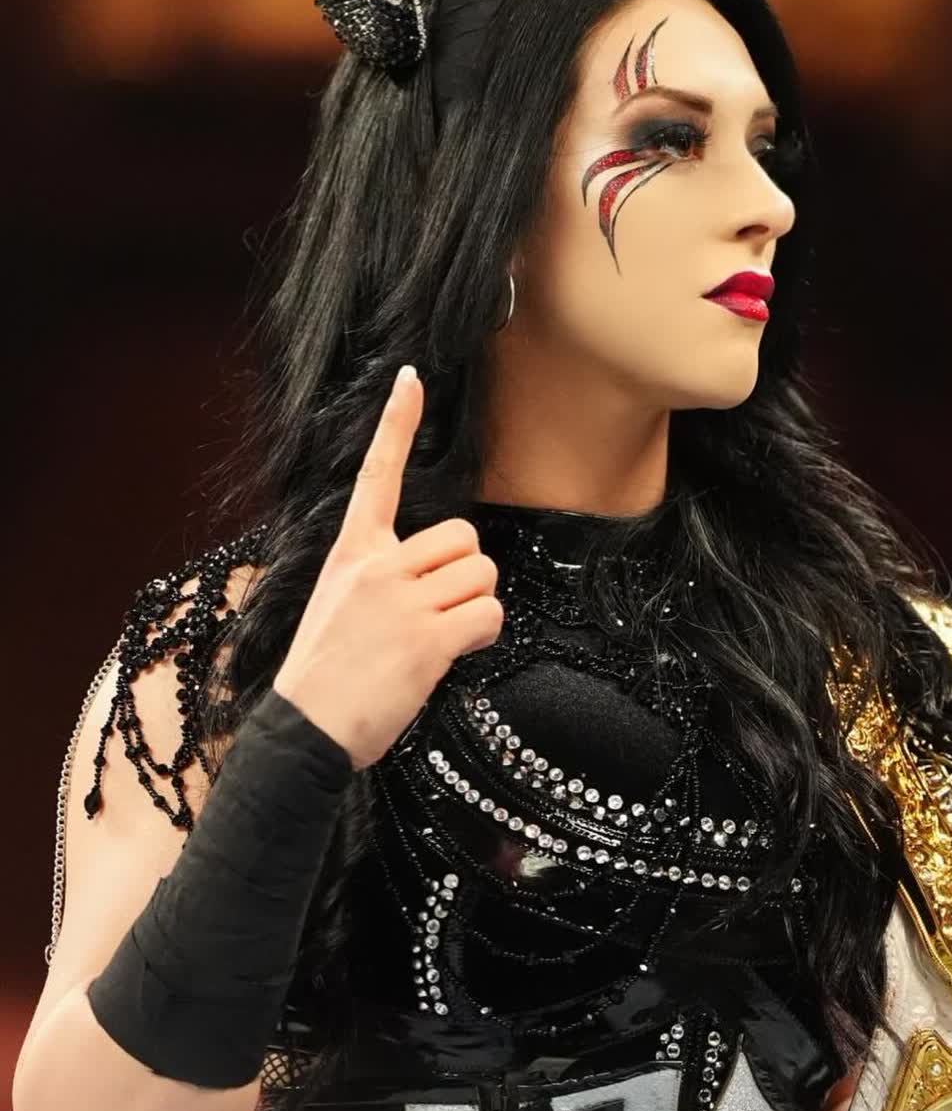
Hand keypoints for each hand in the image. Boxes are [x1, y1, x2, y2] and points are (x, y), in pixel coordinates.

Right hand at [273, 366, 504, 770]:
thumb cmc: (324, 677)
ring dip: (478, 606)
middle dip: (467, 573)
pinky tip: (453, 655)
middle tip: (440, 611)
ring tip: (442, 637)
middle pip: (465, 538)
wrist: (303, 731)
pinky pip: (489, 615)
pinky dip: (484, 635)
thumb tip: (434, 575)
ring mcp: (402, 602)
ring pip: (483, 574)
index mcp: (351, 554)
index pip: (377, 475)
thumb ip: (380, 578)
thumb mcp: (337, 606)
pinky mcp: (427, 640)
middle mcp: (377, 567)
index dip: (396, 424)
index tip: (411, 378)